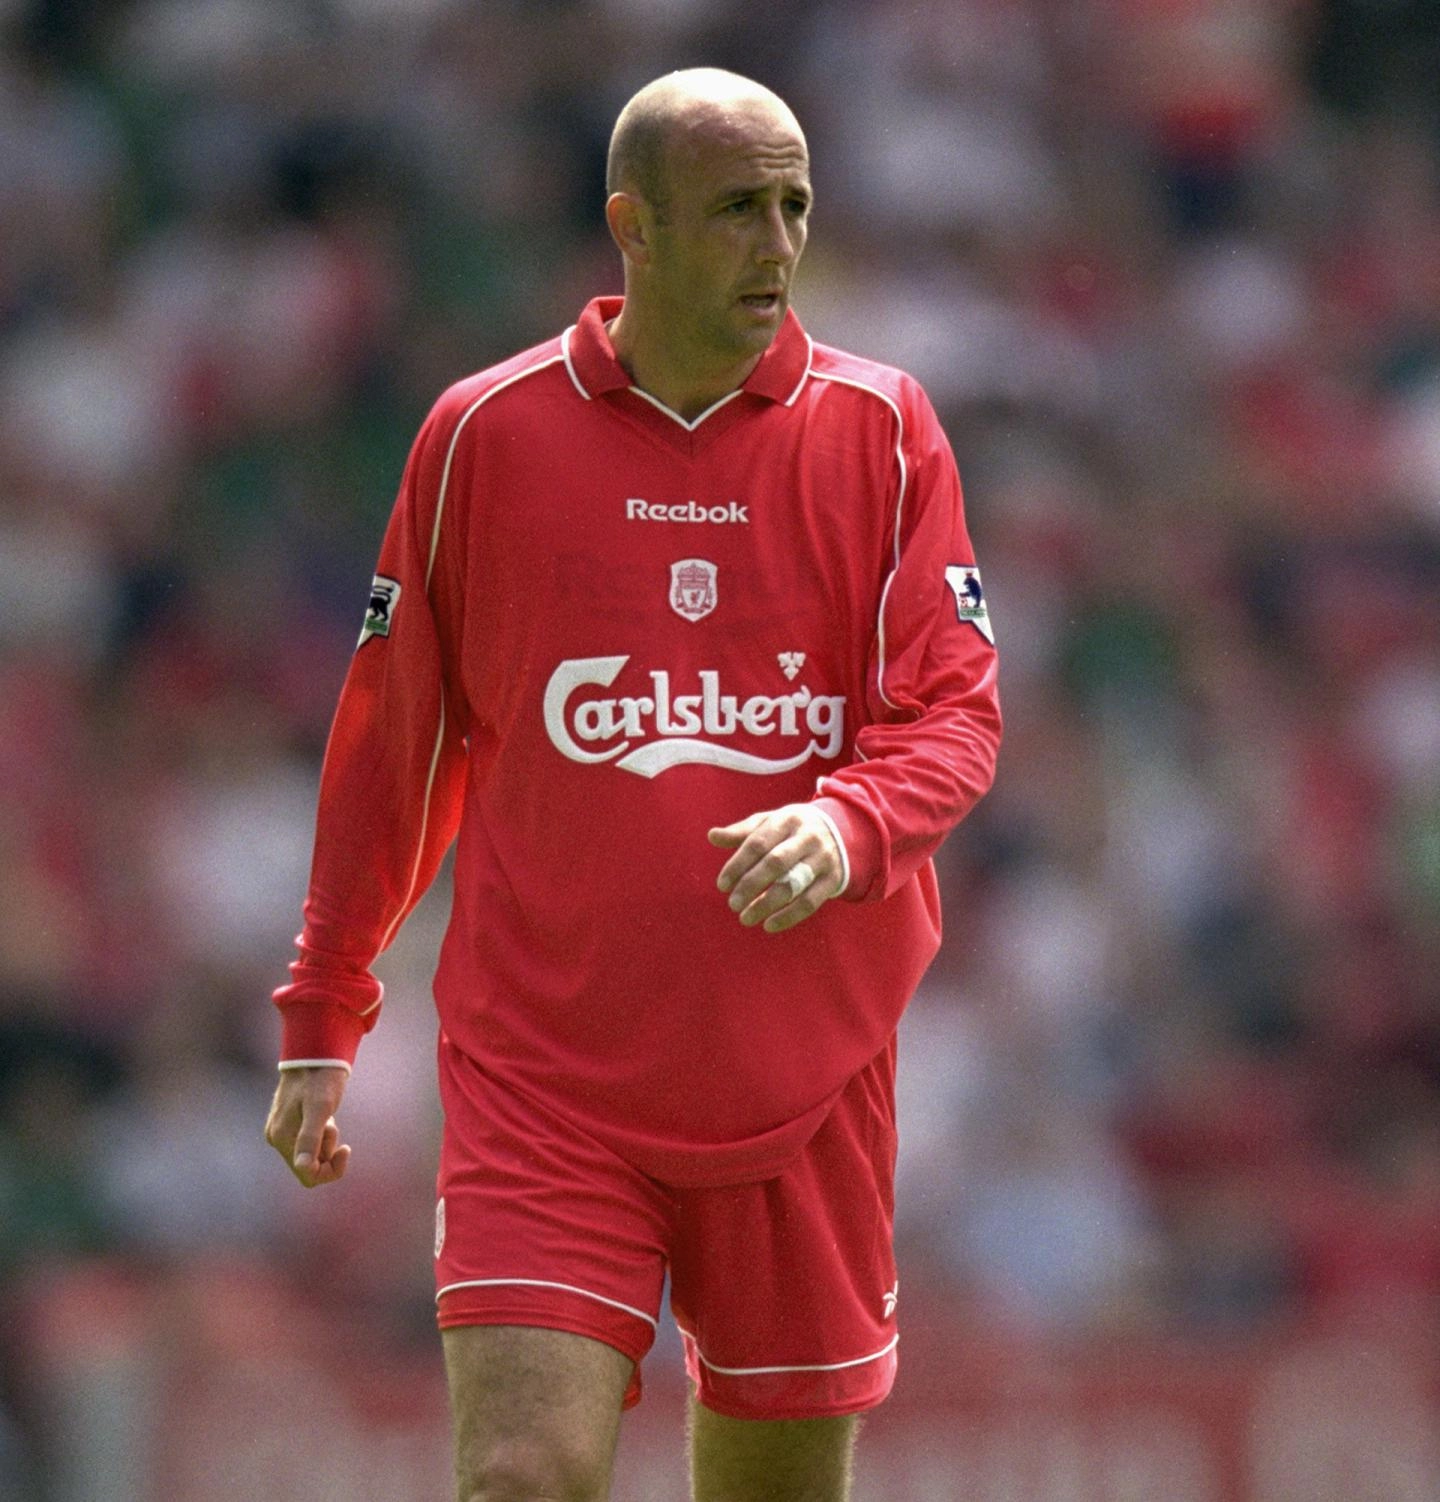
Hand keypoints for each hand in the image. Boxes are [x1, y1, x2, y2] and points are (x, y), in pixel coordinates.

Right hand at [264, 1066, 350, 1186]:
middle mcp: (277, 1138)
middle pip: (309, 1166)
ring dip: (325, 1140)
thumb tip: (303, 1167)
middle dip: (327, 1149)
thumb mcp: (321, 1107)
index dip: (331, 1169)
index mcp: (282, 1138)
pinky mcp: (288, 1124)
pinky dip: (321, 1133)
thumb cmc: (321, 1079)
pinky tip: (325, 1115)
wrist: (316, 1055)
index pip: (308, 1175)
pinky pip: (309, 1141)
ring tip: (328, 1116)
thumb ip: (310, 1138)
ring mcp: (281, 1131)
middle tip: (331, 1122)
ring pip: (310, 1153)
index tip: (347, 1148)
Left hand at [708, 803, 843, 933]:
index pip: (758, 843)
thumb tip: (712, 836)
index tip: (722, 885)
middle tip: (732, 904)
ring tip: (746, 918)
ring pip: (793, 885)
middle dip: (750, 885)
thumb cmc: (792, 829)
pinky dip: (788, 917)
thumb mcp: (770, 823)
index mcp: (787, 820)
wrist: (841, 831)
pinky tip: (769, 925)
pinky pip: (810, 902)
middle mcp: (807, 838)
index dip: (738, 865)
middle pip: (775, 863)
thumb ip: (742, 832)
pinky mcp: (833, 879)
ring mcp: (823, 859)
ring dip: (766, 904)